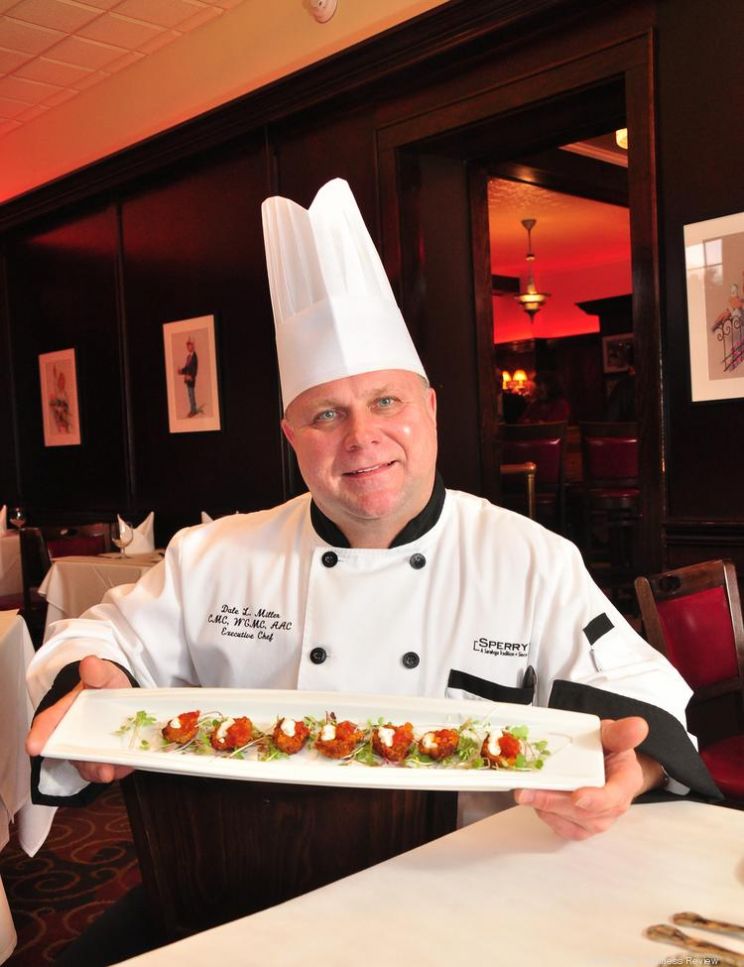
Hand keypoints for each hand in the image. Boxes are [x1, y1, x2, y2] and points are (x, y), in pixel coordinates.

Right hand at [26, 655, 134, 783]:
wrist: (123, 697)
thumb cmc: (105, 686)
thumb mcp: (105, 676)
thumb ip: (98, 672)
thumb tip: (90, 663)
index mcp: (64, 713)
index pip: (46, 724)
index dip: (39, 735)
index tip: (33, 746)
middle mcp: (72, 736)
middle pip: (69, 753)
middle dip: (80, 762)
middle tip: (95, 767)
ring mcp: (89, 750)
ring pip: (89, 766)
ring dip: (99, 771)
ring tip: (111, 771)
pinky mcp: (106, 759)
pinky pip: (109, 768)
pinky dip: (118, 770)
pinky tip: (128, 766)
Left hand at [513, 716, 658, 839]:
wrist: (606, 765)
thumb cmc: (609, 750)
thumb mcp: (613, 735)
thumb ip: (621, 733)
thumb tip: (638, 726)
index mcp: (626, 782)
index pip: (613, 797)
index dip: (596, 799)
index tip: (578, 796)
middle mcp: (613, 806)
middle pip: (585, 813)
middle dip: (554, 802)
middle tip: (527, 792)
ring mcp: (597, 819)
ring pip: (571, 822)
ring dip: (545, 809)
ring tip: (524, 793)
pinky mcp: (581, 826)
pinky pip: (563, 828)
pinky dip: (546, 816)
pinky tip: (533, 802)